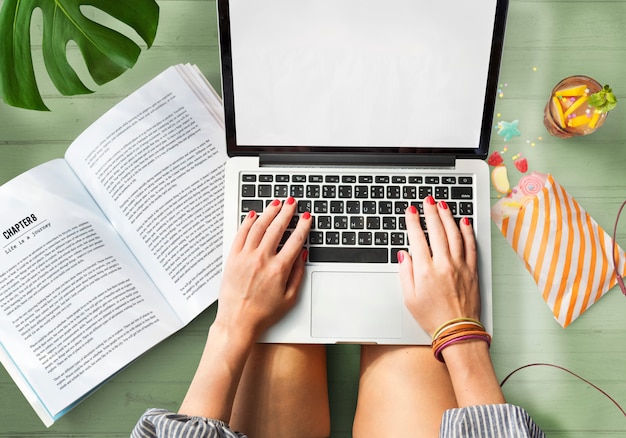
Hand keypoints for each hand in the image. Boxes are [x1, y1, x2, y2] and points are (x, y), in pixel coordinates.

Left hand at [215, 197, 311, 341]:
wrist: (237, 321)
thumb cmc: (263, 313)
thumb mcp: (290, 297)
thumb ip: (298, 274)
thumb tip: (302, 255)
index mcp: (279, 269)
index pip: (295, 240)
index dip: (303, 226)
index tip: (306, 217)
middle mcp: (262, 259)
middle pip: (277, 228)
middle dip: (286, 212)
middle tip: (291, 203)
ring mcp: (246, 257)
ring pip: (259, 227)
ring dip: (269, 212)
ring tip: (276, 203)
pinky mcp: (233, 258)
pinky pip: (241, 234)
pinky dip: (248, 222)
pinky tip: (254, 215)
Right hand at [397, 195, 479, 335]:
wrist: (457, 330)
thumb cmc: (432, 317)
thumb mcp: (409, 298)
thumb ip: (405, 273)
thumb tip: (404, 255)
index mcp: (425, 271)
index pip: (418, 238)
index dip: (413, 221)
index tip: (410, 210)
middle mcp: (443, 264)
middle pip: (437, 231)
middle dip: (431, 212)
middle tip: (428, 200)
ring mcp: (460, 266)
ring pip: (454, 234)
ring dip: (448, 217)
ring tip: (443, 205)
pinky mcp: (472, 270)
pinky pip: (470, 246)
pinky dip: (467, 232)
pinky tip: (463, 222)